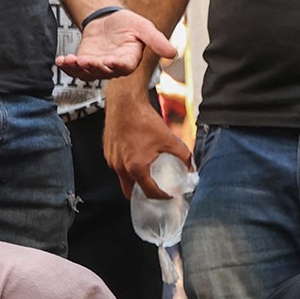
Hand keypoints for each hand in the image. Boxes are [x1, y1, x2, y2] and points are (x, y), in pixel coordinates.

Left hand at [56, 9, 175, 81]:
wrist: (109, 20)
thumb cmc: (128, 24)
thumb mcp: (144, 28)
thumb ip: (157, 41)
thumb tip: (173, 53)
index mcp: (129, 60)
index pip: (124, 66)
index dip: (116, 65)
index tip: (109, 61)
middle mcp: (114, 67)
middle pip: (103, 71)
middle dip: (93, 67)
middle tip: (84, 61)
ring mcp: (98, 66)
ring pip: (88, 73)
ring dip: (77, 69)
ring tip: (69, 61)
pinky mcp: (85, 63)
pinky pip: (76, 70)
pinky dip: (67, 67)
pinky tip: (60, 61)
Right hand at [103, 78, 191, 198]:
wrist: (125, 102)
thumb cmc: (143, 119)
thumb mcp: (168, 139)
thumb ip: (183, 155)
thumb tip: (191, 166)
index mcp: (135, 167)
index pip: (149, 192)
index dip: (161, 196)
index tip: (168, 195)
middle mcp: (120, 167)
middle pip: (130, 192)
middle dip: (142, 194)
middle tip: (155, 190)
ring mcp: (112, 159)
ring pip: (123, 178)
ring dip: (134, 179)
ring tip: (147, 172)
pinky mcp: (108, 151)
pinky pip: (117, 165)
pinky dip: (127, 166)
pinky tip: (136, 157)